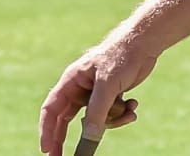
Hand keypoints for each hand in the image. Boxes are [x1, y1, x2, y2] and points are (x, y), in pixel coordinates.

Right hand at [38, 41, 157, 155]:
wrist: (143, 44)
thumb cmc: (120, 56)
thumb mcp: (107, 85)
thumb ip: (97, 112)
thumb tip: (89, 138)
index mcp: (71, 81)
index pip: (51, 109)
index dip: (46, 130)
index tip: (47, 149)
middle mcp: (80, 88)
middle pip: (67, 119)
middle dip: (68, 139)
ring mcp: (95, 93)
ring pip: (95, 120)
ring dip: (112, 120)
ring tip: (127, 109)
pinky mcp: (111, 96)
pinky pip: (111, 115)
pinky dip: (122, 114)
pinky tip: (133, 104)